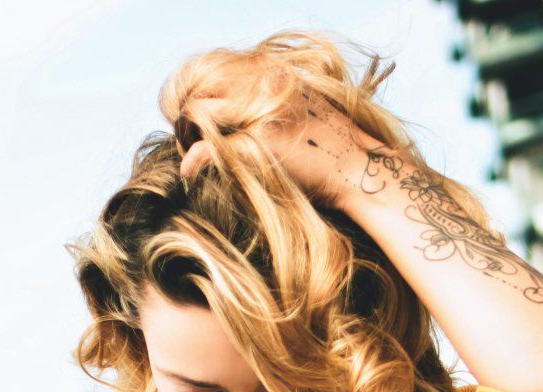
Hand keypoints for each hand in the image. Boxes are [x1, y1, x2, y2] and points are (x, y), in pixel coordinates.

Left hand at [178, 88, 387, 210]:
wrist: (359, 168)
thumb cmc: (325, 146)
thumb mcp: (291, 107)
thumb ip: (255, 99)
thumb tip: (213, 108)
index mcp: (270, 69)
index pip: (209, 67)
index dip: (192, 93)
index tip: (192, 120)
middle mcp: (264, 81)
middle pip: (197, 85)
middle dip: (184, 113)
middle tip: (186, 139)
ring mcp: (261, 109)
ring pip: (197, 111)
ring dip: (186, 134)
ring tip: (192, 154)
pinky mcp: (259, 142)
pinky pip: (209, 147)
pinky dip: (194, 160)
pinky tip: (191, 172)